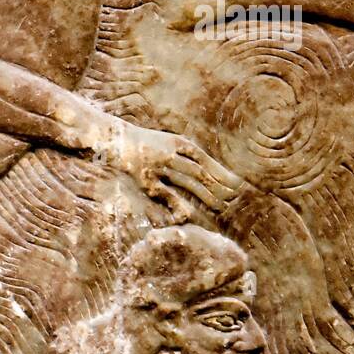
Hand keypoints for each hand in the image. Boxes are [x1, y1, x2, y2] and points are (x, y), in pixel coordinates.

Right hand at [107, 122, 243, 214]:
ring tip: (220, 207)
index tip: (237, 184)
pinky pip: (165, 193)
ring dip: (205, 194)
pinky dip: (177, 203)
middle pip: (200, 171)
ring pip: (187, 181)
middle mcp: (170, 153)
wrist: (116, 140)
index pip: (206, 160)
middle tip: (233, 198)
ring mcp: (158, 166)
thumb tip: (207, 170)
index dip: (222, 173)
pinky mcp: (145, 180)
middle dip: (218, 185)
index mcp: (179, 143)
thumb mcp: (168, 142)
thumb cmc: (145, 144)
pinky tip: (190, 213)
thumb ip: (185, 154)